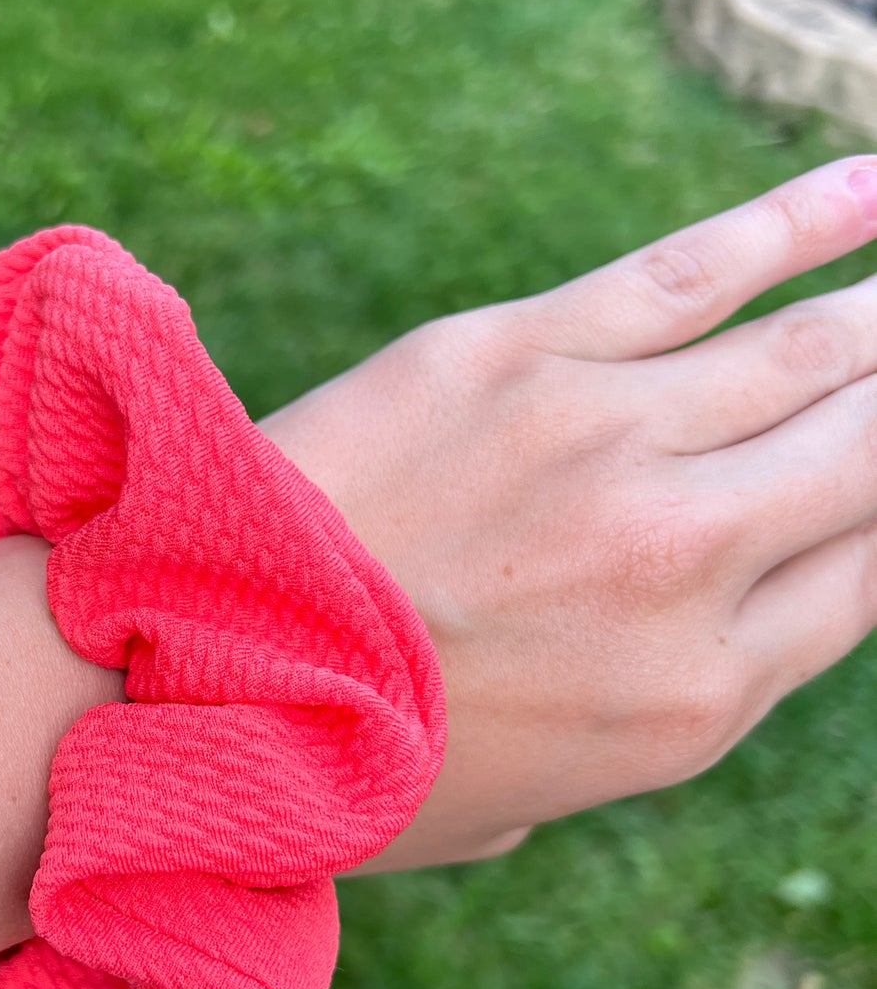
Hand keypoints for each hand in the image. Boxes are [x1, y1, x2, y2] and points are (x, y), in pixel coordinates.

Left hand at [261, 157, 876, 869]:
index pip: (874, 575)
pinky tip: (873, 186)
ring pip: (810, 354)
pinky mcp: (517, 354)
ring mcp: (607, 445)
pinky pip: (697, 271)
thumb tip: (687, 640)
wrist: (181, 673)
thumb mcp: (525, 802)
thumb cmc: (347, 761)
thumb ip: (632, 719)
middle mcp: (683, 565)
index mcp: (694, 699)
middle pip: (871, 455)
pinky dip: (800, 219)